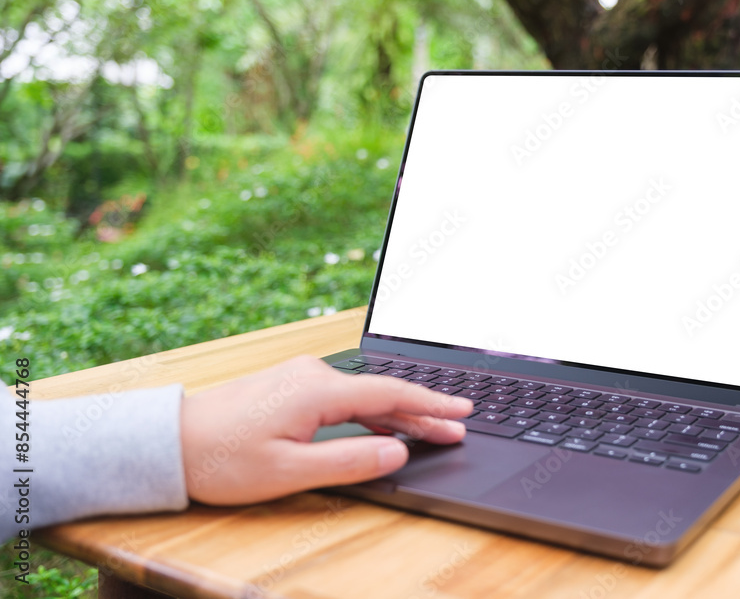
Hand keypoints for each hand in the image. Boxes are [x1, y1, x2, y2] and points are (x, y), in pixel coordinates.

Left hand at [180, 355, 472, 504]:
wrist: (170, 441)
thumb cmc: (222, 458)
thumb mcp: (289, 471)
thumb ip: (349, 461)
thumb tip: (398, 453)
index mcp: (318, 390)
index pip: (390, 395)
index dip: (431, 405)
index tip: (463, 413)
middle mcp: (314, 375)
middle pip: (383, 392)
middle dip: (424, 410)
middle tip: (460, 426)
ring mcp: (301, 377)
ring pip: (365, 394)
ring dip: (400, 412)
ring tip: (433, 429)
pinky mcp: (291, 386)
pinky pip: (345, 396)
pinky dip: (373, 411)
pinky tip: (385, 427)